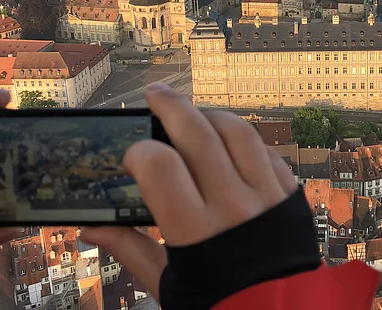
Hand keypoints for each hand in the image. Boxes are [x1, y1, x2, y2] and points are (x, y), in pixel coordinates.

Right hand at [80, 83, 297, 300]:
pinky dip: (244, 140)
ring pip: (237, 132)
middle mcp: (233, 208)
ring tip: (193, 114)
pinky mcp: (291, 195)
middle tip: (155, 94)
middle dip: (171, 107)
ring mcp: (267, 197)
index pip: (160, 167)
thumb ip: (131, 250)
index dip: (140, 152)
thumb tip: (90, 228)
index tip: (134, 154)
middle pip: (198, 135)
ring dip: (211, 116)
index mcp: (196, 233)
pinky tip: (228, 142)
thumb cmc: (221, 305)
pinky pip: (266, 151)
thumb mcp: (169, 284)